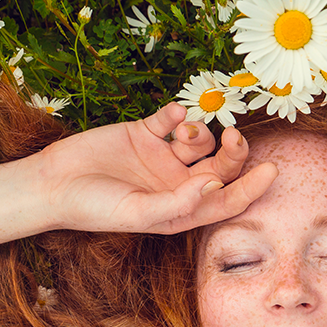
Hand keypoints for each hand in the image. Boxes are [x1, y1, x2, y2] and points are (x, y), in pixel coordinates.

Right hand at [37, 102, 277, 233]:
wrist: (54, 184)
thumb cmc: (95, 208)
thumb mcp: (138, 213)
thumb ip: (179, 202)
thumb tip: (216, 186)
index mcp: (181, 210)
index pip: (226, 201)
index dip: (252, 188)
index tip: (272, 170)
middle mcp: (177, 184)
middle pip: (221, 167)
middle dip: (234, 152)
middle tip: (235, 136)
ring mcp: (162, 158)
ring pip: (201, 140)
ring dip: (201, 131)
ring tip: (185, 132)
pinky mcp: (145, 133)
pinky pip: (172, 119)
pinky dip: (177, 114)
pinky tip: (169, 117)